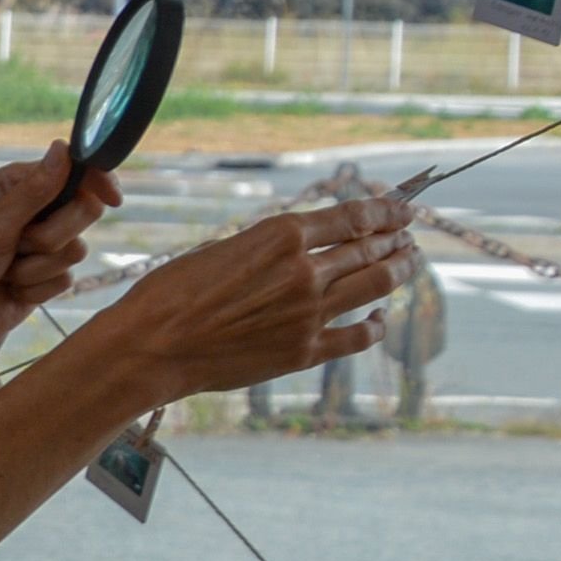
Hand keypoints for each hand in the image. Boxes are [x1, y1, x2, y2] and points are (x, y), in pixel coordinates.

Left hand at [0, 141, 121, 372]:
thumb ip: (34, 190)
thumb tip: (63, 148)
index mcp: (16, 186)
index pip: (73, 172)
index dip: (96, 181)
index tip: (112, 197)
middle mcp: (32, 211)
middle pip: (84, 211)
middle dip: (53, 235)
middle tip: (18, 244)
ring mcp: (40, 247)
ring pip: (76, 250)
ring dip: (37, 266)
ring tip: (5, 271)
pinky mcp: (44, 278)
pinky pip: (66, 279)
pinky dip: (36, 289)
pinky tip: (10, 291)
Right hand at [92, 191, 413, 400]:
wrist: (152, 346)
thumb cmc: (171, 293)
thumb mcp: (222, 249)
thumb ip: (269, 249)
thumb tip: (301, 251)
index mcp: (281, 236)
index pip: (353, 218)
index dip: (385, 212)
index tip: (401, 209)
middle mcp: (304, 272)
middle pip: (369, 249)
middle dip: (394, 239)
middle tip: (407, 236)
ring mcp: (310, 314)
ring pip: (374, 286)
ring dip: (397, 271)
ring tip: (408, 263)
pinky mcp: (304, 351)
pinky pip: (358, 336)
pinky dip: (376, 325)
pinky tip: (380, 318)